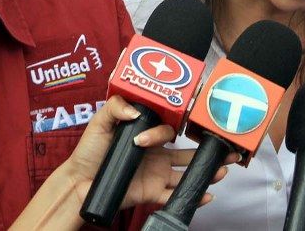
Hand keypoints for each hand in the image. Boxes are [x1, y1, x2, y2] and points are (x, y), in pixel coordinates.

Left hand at [64, 95, 232, 208]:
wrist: (79, 181)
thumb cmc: (89, 151)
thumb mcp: (99, 123)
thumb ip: (115, 108)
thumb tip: (134, 111)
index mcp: (147, 136)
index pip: (165, 131)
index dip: (159, 134)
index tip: (142, 141)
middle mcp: (156, 155)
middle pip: (187, 152)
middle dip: (208, 150)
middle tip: (225, 146)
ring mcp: (156, 174)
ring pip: (187, 174)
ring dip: (206, 172)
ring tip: (223, 170)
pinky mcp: (151, 193)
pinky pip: (174, 196)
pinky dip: (192, 197)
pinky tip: (206, 195)